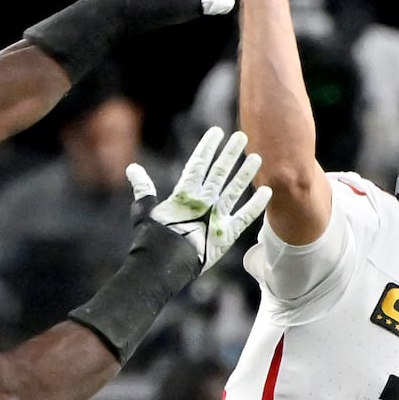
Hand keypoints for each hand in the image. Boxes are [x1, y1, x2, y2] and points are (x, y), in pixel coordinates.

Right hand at [127, 126, 271, 273]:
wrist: (161, 267)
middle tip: (242, 136)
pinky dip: (257, 205)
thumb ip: (143, 189)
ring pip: (234, 189)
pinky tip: (267, 192)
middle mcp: (202, 202)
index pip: (198, 163)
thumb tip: (131, 169)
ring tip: (257, 157)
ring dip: (245, 173)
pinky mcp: (226, 235)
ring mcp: (216, 218)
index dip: (207, 146)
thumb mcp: (144, 212)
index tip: (217, 132)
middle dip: (230, 153)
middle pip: (219, 172)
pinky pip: (245, 217)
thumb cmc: (150, 241)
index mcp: (183, 194)